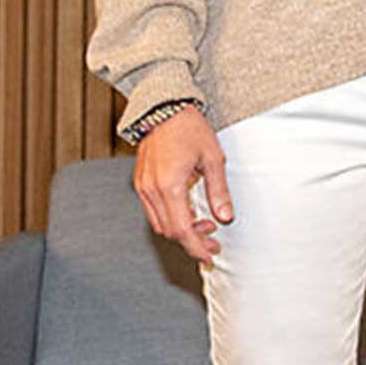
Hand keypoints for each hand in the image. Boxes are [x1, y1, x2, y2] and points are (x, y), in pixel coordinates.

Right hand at [134, 108, 231, 260]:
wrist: (163, 109)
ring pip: (159, 224)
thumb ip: (219, 191)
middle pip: (169, 231)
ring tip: (205, 224)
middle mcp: (151, 190)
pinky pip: (153, 211)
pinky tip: (189, 211)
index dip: (196, 247)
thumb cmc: (190, 129)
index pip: (182, 230)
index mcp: (170, 186)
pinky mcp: (140, 182)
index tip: (210, 255)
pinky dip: (171, 218)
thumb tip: (225, 217)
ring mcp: (142, 187)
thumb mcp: (213, 159)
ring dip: (181, 230)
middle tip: (214, 241)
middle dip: (192, 241)